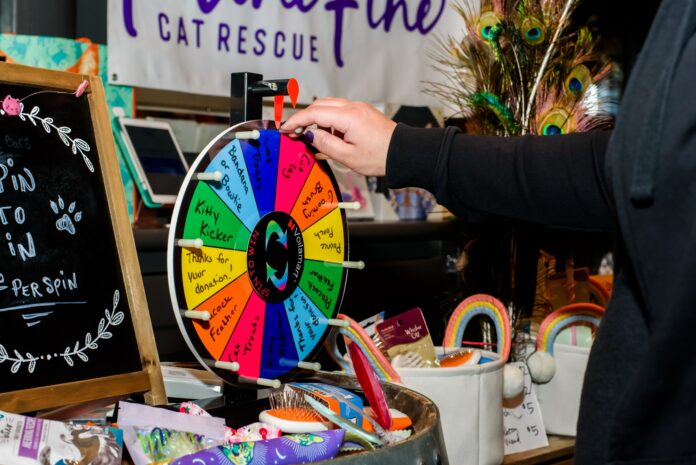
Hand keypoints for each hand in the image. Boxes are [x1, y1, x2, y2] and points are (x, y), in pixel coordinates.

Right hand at [281, 98, 396, 175]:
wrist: (404, 153)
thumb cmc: (380, 157)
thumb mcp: (348, 157)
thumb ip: (325, 144)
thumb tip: (309, 135)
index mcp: (348, 116)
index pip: (314, 113)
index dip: (296, 120)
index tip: (285, 129)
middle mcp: (353, 107)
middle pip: (320, 105)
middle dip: (305, 117)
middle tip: (294, 132)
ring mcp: (359, 107)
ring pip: (330, 105)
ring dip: (318, 117)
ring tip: (313, 136)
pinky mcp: (363, 112)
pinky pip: (340, 110)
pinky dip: (330, 118)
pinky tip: (329, 134)